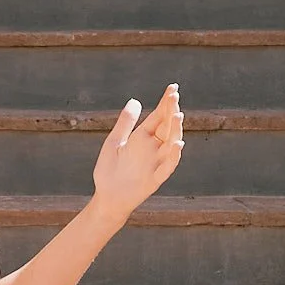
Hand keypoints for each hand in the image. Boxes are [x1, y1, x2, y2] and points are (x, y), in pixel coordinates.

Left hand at [91, 86, 183, 222]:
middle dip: (171, 111)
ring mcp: (156, 162)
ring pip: (172, 144)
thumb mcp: (114, 142)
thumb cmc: (109, 170)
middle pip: (167, 126)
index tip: (173, 88)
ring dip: (176, 130)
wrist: (106, 197)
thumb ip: (125, 123)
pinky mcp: (156, 178)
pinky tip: (177, 144)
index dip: (166, 102)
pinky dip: (174, 156)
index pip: (159, 116)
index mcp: (144, 137)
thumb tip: (135, 100)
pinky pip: (168, 166)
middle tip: (174, 95)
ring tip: (177, 115)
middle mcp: (154, 148)